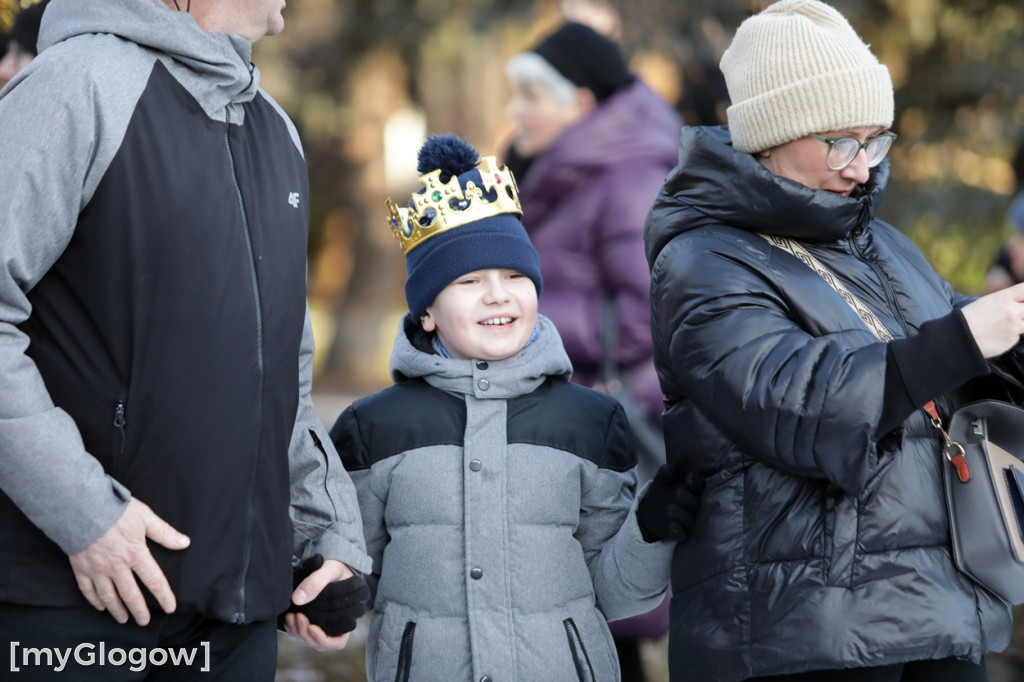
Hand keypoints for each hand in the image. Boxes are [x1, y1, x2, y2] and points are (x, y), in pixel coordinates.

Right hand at [68, 497, 189, 625]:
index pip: (154, 580)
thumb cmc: (116, 510)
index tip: (170, 607)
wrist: (81, 507)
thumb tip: (184, 542)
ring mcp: (97, 569)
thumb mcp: (145, 517)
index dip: (164, 596)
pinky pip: (88, 589)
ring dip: (117, 609)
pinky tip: (100, 607)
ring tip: (123, 619)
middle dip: (139, 610)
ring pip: (109, 596)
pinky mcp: (81, 568)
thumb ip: (164, 532)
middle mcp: (117, 566)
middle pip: (130, 594)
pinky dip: (94, 600)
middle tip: (144, 622)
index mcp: (136, 554)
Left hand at [280, 555, 367, 649]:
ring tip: (291, 616)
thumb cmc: (336, 569)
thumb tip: (297, 598)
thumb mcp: (330, 570)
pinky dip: (293, 629)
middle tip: (297, 616)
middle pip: (320, 643)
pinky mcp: (312, 622)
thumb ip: (315, 582)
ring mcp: (323, 626)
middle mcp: (336, 626)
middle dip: (306, 634)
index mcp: (348, 617)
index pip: (338, 641)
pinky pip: (302, 634)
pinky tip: (289, 617)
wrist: (330, 567)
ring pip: (309, 640)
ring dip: (298, 632)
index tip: (311, 627)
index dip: (324, 640)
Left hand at [636, 464, 703, 542]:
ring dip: (680, 514)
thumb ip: (666, 471)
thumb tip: (673, 469)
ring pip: (690, 520)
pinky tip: (671, 525)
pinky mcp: (679, 532)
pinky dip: (677, 530)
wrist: (650, 511)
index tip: (688, 479)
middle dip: (686, 498)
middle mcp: (691, 506)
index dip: (694, 482)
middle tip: (678, 494)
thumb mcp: (661, 479)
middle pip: (695, 503)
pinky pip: (682, 534)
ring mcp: (686, 520)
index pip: (697, 485)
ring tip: (669, 509)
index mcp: (690, 490)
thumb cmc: (661, 491)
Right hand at [961, 282, 1023, 357]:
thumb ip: (1007, 300)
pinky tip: (995, 336)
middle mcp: (1013, 311)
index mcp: (1004, 298)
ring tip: (1001, 326)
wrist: (958, 337)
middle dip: (1023, 310)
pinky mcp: (1011, 341)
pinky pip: (1016, 337)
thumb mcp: (987, 301)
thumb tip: (1020, 303)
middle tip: (1013, 314)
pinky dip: (1008, 336)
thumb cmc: (969, 317)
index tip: (1021, 299)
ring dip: (1018, 324)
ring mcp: (1014, 327)